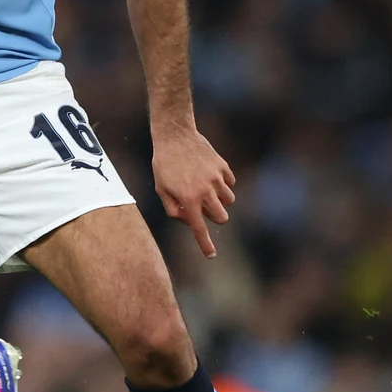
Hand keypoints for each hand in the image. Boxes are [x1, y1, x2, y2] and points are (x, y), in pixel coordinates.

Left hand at [151, 127, 237, 257]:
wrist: (174, 136)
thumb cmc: (164, 165)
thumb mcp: (161, 190)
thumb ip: (173, 210)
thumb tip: (188, 220)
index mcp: (188, 199)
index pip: (199, 228)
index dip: (205, 244)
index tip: (211, 255)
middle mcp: (205, 191)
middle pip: (222, 217)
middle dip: (215, 216)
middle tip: (202, 206)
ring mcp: (216, 178)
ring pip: (229, 200)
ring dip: (220, 199)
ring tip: (205, 187)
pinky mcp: (223, 166)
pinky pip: (231, 182)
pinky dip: (224, 183)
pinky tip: (210, 174)